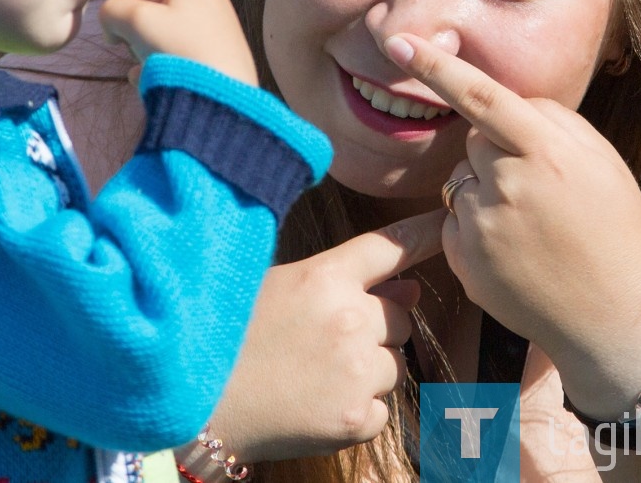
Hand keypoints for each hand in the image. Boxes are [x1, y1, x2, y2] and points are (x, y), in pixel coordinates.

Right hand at [98, 0, 257, 85]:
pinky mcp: (213, 57)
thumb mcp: (139, 24)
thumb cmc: (184, 55)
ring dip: (143, 48)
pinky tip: (163, 84)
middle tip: (133, 42)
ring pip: (156, 30)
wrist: (225, 105)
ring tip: (152, 69)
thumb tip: (117, 21)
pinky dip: (158, 67)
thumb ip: (116, 11)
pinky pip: (170, 55)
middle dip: (133, 18)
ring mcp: (211, 29)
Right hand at [206, 210, 444, 462]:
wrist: (195, 407)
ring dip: (370, 366)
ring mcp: (356, 372)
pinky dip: (360, 407)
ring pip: (395, 363)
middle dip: (379, 324)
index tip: (445, 222)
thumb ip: (339, 281)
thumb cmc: (226, 336)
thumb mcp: (273, 287)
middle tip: (329, 338)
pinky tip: (318, 402)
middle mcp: (349, 319)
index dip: (423, 233)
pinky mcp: (357, 419)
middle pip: (400, 316)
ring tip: (316, 372)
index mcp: (323, 277)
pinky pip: (384, 407)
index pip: (389, 246)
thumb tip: (409, 288)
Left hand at [381, 34, 640, 419]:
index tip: (396, 43)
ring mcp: (482, 226)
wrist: (615, 321)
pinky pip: (454, 220)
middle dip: (496, 152)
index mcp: (547, 152)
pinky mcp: (464, 260)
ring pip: (461, 180)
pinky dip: (476, 228)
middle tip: (540, 189)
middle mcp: (508, 185)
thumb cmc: (614, 230)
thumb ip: (551, 121)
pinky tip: (514, 251)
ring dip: (486, 192)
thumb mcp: (603, 162)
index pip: (480, 96)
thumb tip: (501, 103)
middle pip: (474, 140)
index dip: (434, 67)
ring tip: (532, 227)